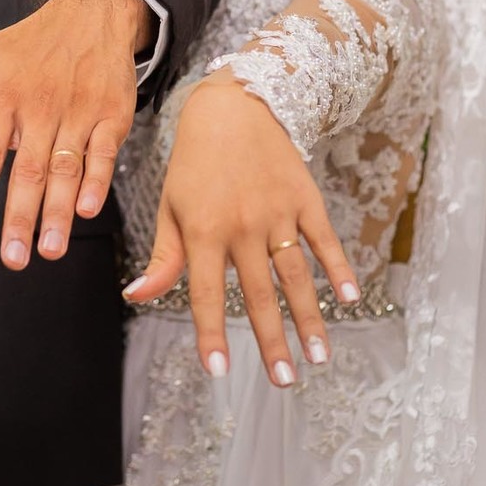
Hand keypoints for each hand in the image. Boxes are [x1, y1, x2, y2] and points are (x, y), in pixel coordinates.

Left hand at [0, 0, 145, 267]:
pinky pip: (103, 154)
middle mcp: (40, 106)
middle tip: (14, 259)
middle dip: (21, 218)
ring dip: (58, 212)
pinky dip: (96, 183)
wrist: (91, 14)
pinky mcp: (111, 114)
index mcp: (2, 97)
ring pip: (66, 169)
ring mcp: (77, 111)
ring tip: (48, 250)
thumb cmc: (25, 43)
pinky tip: (85, 210)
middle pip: (29, 170)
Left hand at [124, 72, 358, 387]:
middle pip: (258, 294)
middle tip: (284, 381)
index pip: (204, 293)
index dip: (210, 333)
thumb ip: (162, 257)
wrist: (234, 105)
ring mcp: (278, 212)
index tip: (218, 371)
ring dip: (309, 319)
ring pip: (296, 275)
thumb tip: (136, 296)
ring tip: (319, 358)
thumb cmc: (193, 162)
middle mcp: (242, 226)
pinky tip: (350, 299)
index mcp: (203, 230)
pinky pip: (324, 240)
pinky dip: (339, 269)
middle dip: (271, 341)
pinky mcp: (305, 198)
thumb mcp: (169, 205)